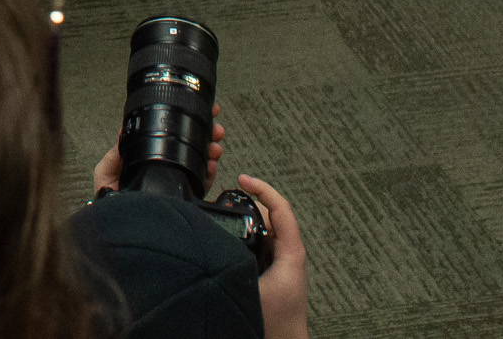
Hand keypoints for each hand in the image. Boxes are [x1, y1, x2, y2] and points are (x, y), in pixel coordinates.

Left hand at [89, 107, 221, 197]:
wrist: (115, 228)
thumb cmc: (109, 201)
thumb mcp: (107, 172)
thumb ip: (115, 154)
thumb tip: (123, 130)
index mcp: (149, 160)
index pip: (169, 139)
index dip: (183, 125)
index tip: (196, 113)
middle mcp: (166, 170)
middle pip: (190, 148)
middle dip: (206, 135)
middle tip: (215, 128)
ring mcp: (176, 184)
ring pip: (199, 163)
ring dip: (210, 150)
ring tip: (215, 144)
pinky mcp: (184, 201)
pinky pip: (201, 186)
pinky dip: (209, 174)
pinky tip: (211, 164)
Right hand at [237, 175, 308, 338]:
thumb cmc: (275, 324)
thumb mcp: (251, 290)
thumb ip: (233, 265)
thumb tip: (212, 245)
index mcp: (290, 253)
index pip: (280, 208)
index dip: (262, 188)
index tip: (242, 179)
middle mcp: (288, 254)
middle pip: (271, 214)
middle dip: (250, 200)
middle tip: (226, 195)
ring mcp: (281, 263)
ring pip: (265, 227)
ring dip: (247, 215)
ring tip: (225, 209)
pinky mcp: (273, 272)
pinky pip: (261, 241)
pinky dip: (245, 231)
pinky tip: (229, 234)